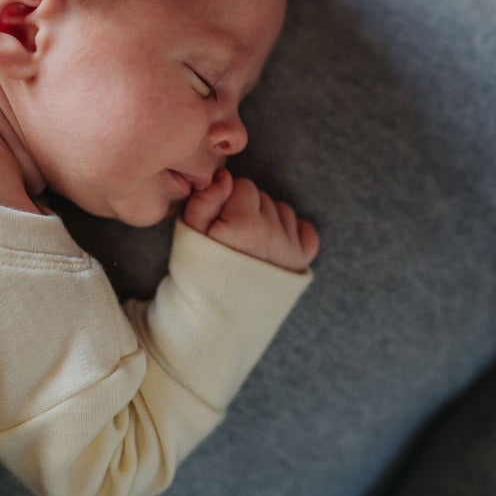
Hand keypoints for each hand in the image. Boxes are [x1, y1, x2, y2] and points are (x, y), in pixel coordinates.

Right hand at [183, 169, 319, 272]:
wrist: (213, 319)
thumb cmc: (197, 273)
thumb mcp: (189, 233)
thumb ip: (205, 199)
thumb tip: (225, 176)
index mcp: (245, 224)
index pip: (242, 185)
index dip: (225, 198)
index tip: (217, 219)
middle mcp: (273, 235)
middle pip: (262, 197)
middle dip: (246, 207)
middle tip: (230, 234)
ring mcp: (290, 249)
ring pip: (282, 211)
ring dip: (266, 219)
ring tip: (247, 242)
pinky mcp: (300, 262)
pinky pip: (305, 230)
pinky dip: (292, 232)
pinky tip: (273, 244)